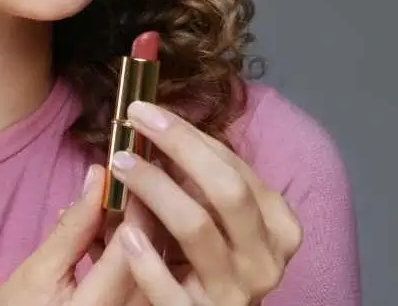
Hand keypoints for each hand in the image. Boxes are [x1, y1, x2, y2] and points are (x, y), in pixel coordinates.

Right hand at [0, 164, 156, 304]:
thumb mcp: (39, 269)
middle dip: (139, 217)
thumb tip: (97, 179)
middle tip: (128, 183)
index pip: (130, 250)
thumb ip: (74, 227)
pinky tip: (104, 235)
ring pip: (145, 272)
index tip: (132, 173)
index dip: (136, 207)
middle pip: (147, 261)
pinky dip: (126, 257)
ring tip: (113, 205)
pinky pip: (137, 286)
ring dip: (134, 235)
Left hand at [104, 101, 303, 304]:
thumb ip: (198, 176)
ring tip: (120, 164)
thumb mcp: (218, 215)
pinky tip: (125, 233)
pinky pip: (172, 291)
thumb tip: (154, 122)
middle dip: (180, 148)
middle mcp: (265, 260)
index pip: (233, 166)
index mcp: (277, 225)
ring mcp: (236, 294)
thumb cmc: (209, 257)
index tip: (145, 110)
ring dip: (154, 188)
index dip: (187, 134)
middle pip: (227, 190)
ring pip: (195, 228)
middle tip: (136, 124)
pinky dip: (148, 261)